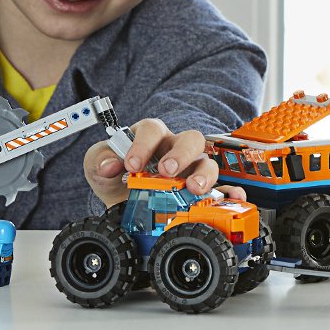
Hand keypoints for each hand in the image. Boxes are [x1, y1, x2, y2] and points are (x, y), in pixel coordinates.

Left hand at [83, 118, 244, 208]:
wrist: (120, 201)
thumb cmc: (115, 174)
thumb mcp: (98, 163)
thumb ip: (100, 158)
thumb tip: (109, 164)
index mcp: (151, 137)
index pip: (152, 129)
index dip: (143, 144)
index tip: (131, 164)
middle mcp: (175, 149)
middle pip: (190, 139)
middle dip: (180, 155)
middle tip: (167, 172)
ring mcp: (191, 169)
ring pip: (208, 163)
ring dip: (203, 175)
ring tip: (193, 190)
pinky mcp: (201, 191)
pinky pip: (223, 189)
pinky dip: (230, 193)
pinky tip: (231, 199)